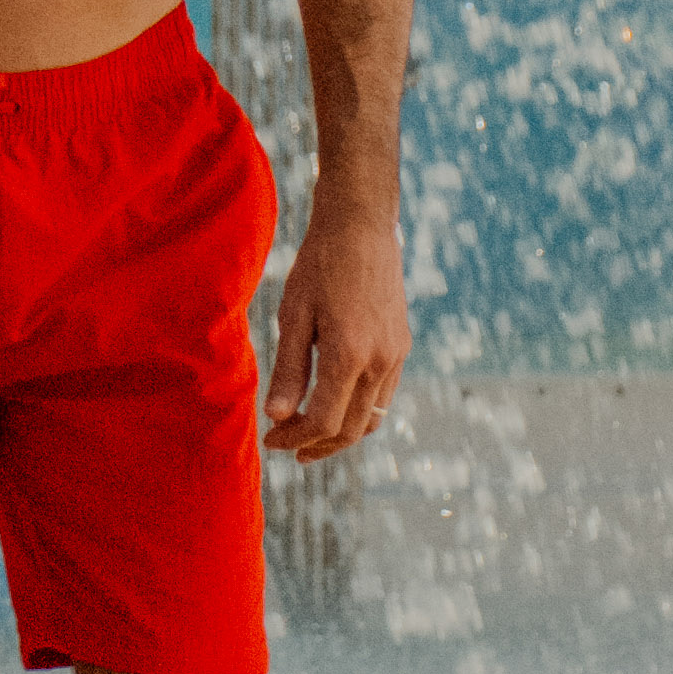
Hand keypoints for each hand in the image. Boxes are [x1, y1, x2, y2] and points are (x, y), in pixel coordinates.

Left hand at [264, 194, 407, 465]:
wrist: (361, 226)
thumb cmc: (319, 266)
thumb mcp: (293, 315)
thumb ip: (288, 369)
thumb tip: (276, 416)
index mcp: (349, 355)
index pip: (323, 420)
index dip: (294, 437)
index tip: (270, 438)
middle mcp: (380, 361)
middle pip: (350, 428)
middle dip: (315, 445)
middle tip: (286, 447)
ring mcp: (396, 355)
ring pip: (372, 418)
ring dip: (340, 434)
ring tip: (309, 435)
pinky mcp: (402, 346)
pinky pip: (383, 396)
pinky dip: (359, 411)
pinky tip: (334, 404)